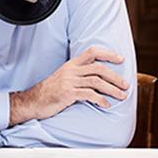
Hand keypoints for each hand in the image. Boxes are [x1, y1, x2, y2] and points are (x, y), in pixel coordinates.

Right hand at [9, 47, 128, 124]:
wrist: (32, 102)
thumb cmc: (50, 92)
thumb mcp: (63, 78)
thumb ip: (78, 75)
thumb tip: (98, 78)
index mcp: (70, 65)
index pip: (91, 52)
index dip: (108, 54)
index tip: (120, 59)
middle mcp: (70, 71)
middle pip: (99, 68)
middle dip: (115, 77)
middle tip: (125, 85)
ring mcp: (69, 82)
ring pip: (97, 82)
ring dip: (112, 89)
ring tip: (121, 96)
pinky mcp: (67, 94)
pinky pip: (89, 94)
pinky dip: (100, 100)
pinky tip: (106, 105)